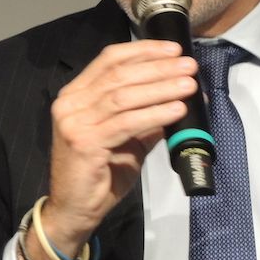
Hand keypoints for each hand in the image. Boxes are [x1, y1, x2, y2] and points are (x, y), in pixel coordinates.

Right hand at [28, 39, 196, 259]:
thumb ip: (148, 114)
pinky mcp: (84, 142)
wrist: (74, 210)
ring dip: (161, 88)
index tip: (173, 49)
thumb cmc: (101, 173)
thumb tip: (184, 94)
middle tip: (189, 66)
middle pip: (119, 74)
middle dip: (158, 67)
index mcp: (76, 93)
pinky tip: (176, 109)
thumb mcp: (128, 137)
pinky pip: (127, 122)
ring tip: (189, 85)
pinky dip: (155, 114)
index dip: (143, 50)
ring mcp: (74, 121)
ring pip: (124, 96)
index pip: (110, 59)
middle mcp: (70, 102)